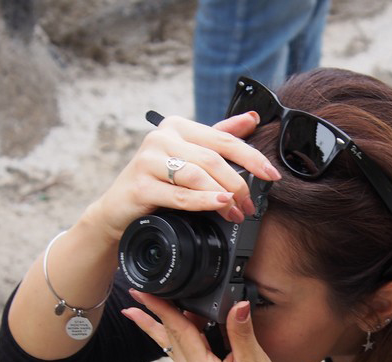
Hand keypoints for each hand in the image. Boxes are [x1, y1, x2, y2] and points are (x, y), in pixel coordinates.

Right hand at [84, 112, 281, 242]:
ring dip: (223, 197)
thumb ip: (220, 137)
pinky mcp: (140, 184)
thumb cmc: (159, 182)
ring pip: (198, 176)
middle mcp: (161, 137)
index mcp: (177, 126)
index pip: (224, 138)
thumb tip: (252, 118)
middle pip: (213, 159)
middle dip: (239, 184)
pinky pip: (180, 195)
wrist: (120, 210)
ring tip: (236, 212)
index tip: (272, 175)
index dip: (252, 158)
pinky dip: (204, 202)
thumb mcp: (191, 157)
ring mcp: (148, 160)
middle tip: (250, 205)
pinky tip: (220, 205)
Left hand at [122, 290, 292, 361]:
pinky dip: (174, 334)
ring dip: (160, 322)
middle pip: (169, 334)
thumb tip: (238, 304)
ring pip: (170, 343)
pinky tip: (168, 325)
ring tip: (136, 307)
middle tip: (144, 287)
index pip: (177, 330)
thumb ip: (242, 333)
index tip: (144, 293)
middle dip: (158, 310)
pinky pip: (178, 351)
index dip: (160, 308)